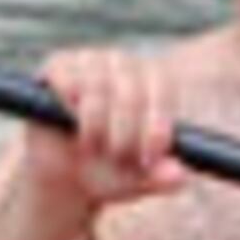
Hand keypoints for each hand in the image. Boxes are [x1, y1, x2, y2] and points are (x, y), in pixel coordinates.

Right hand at [30, 46, 189, 212]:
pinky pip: (68, 79)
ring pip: (99, 87)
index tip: (150, 155)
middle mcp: (125, 64)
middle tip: (117, 157)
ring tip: (91, 147)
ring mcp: (91, 60)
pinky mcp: (59, 65)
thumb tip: (179, 175)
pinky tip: (69, 123)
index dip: (158, 123)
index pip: (163, 89)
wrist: (62, 174)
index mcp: (154, 82)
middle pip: (132, 92)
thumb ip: (159, 178)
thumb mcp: (134, 180)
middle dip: (125, 133)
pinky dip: (70, 105)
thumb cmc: (107, 170)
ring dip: (95, 125)